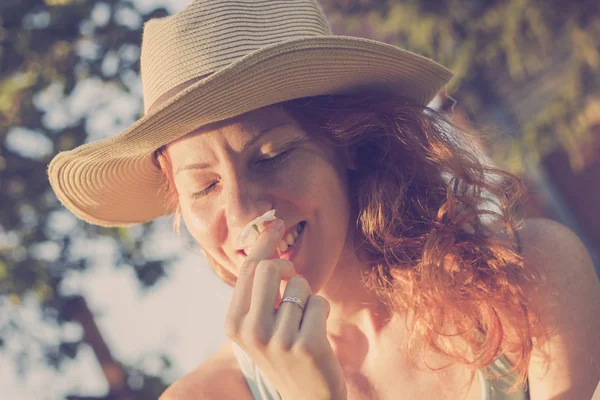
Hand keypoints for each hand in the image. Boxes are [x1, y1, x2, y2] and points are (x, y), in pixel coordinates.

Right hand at [225, 219, 347, 399]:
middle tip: (295, 280)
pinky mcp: (306, 344)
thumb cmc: (283, 352)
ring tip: (303, 323)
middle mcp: (251, 331)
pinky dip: (322, 311)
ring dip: (308, 298)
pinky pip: (320, 302)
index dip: (264, 242)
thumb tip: (267, 243)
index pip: (248, 269)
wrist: (306, 396)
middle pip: (271, 268)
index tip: (276, 223)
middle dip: (289, 268)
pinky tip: (316, 333)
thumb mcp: (259, 325)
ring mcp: (278, 340)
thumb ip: (258, 291)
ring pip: (301, 285)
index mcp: (234, 323)